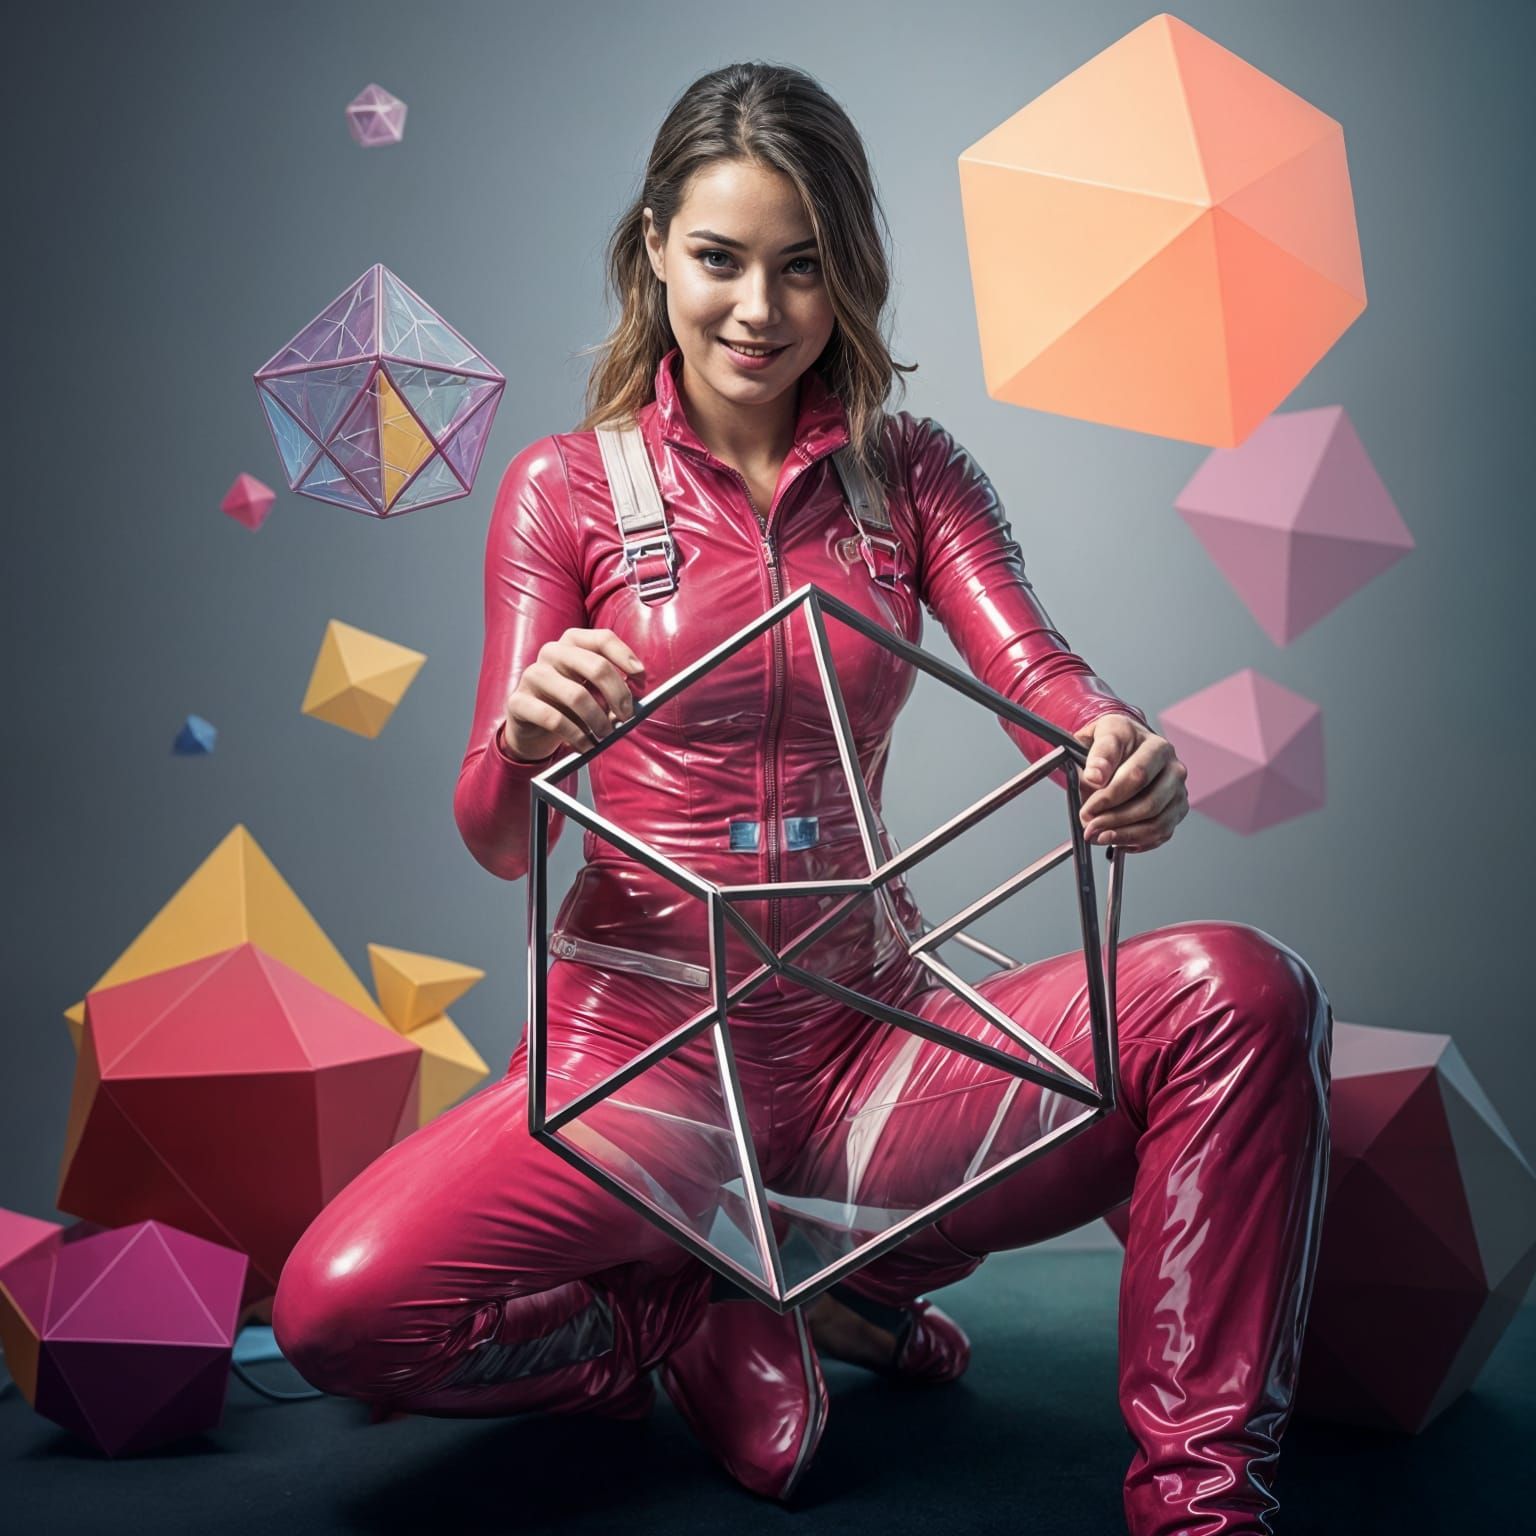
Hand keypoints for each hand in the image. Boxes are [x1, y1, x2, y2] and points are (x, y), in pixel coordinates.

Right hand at [502, 627, 645, 760]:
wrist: (533, 727)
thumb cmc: (570, 705)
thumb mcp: (593, 691)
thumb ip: (612, 689)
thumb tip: (636, 700)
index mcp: (572, 642)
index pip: (603, 639)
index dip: (626, 658)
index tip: (641, 680)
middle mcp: (551, 652)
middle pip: (596, 666)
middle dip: (618, 694)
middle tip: (627, 716)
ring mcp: (533, 675)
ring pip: (576, 695)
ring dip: (598, 720)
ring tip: (605, 735)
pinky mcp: (518, 701)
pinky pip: (553, 719)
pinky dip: (576, 736)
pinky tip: (585, 746)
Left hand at [1072, 714, 1187, 853]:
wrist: (1127, 745)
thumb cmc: (1114, 740)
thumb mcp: (1099, 735)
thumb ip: (1097, 755)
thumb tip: (1095, 777)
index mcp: (1156, 746)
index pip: (1137, 775)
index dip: (1110, 796)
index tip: (1088, 808)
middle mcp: (1174, 768)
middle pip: (1149, 803)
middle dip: (1115, 819)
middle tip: (1089, 825)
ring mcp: (1178, 791)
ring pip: (1157, 823)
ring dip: (1124, 834)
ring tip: (1098, 836)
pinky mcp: (1177, 810)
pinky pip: (1160, 834)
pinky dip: (1136, 841)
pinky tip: (1115, 840)